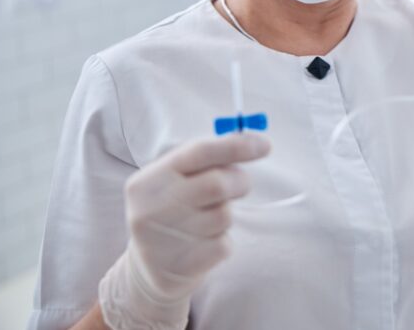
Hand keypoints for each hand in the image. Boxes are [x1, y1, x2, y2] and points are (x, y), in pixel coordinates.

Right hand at [98, 134, 270, 329]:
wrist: (148, 271)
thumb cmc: (171, 213)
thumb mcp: (174, 182)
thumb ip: (205, 161)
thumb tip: (252, 141)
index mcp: (148, 180)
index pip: (198, 153)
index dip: (235, 146)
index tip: (265, 145)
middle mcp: (150, 209)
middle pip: (217, 184)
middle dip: (239, 181)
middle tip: (239, 185)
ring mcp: (163, 241)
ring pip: (223, 216)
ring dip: (227, 215)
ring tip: (208, 219)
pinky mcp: (181, 266)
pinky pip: (223, 245)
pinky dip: (222, 241)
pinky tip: (204, 244)